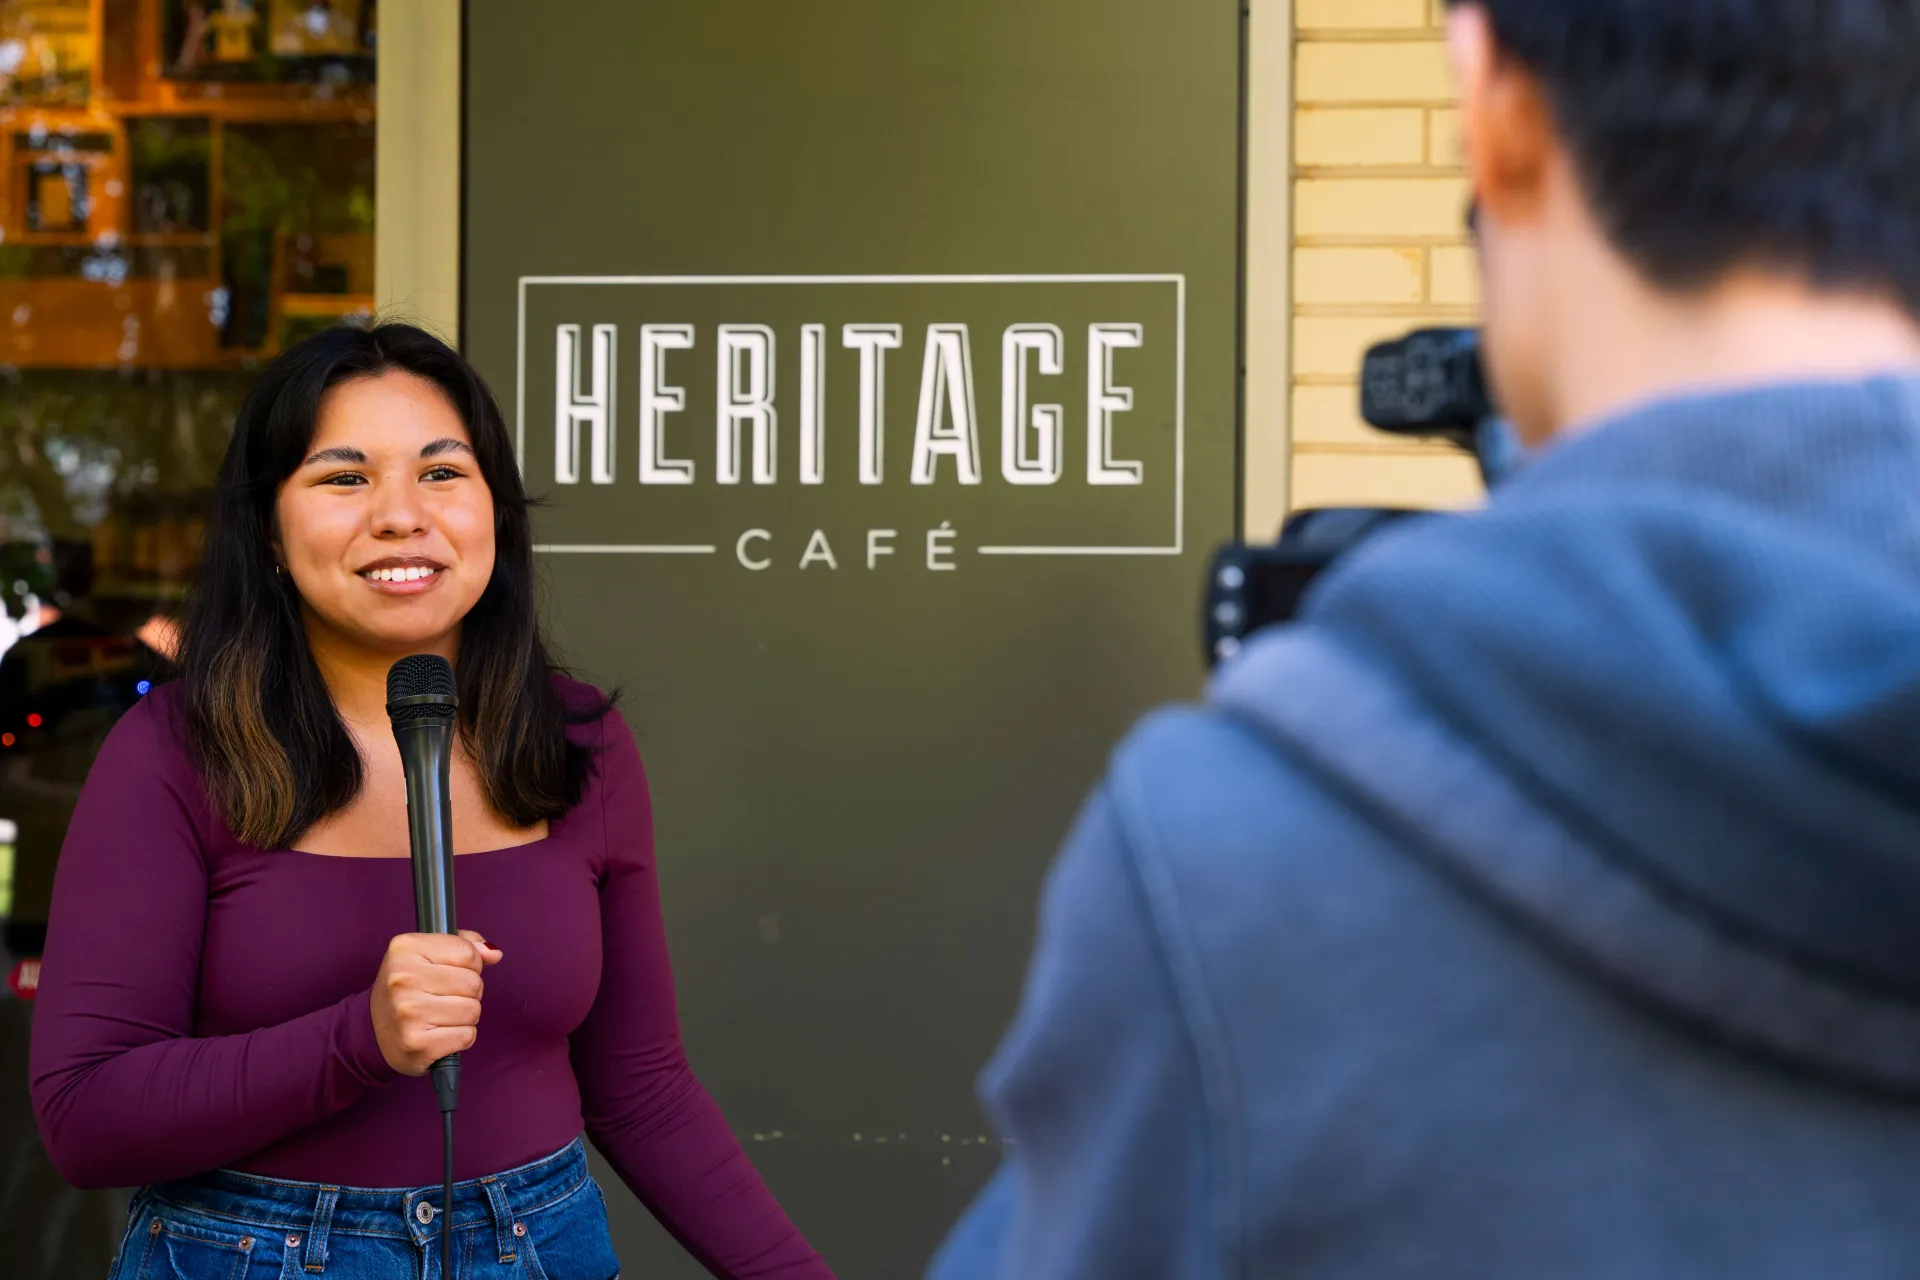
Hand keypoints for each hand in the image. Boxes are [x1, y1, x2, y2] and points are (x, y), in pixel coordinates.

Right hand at [370, 930, 502, 1075]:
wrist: (372, 1031)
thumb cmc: (408, 989)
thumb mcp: (427, 954)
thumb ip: (465, 946)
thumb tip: (493, 953)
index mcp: (405, 949)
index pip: (468, 953)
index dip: (470, 965)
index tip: (450, 972)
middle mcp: (402, 979)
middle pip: (473, 983)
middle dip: (468, 992)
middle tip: (444, 997)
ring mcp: (408, 1013)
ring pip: (473, 1010)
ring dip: (465, 1016)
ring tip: (441, 1015)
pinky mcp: (417, 1044)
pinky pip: (466, 1036)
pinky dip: (460, 1037)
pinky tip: (440, 1033)